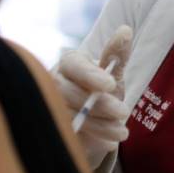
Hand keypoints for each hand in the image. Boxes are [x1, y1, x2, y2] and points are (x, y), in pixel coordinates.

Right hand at [56, 25, 133, 168]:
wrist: (95, 125)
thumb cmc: (103, 94)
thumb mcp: (113, 75)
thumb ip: (117, 55)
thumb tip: (125, 30)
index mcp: (69, 64)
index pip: (74, 65)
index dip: (91, 74)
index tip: (110, 84)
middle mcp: (53, 82)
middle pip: (69, 91)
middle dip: (99, 103)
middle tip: (123, 112)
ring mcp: (47, 106)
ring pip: (68, 115)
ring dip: (99, 125)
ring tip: (122, 132)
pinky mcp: (50, 128)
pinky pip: (65, 134)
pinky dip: (89, 139)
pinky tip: (106, 143)